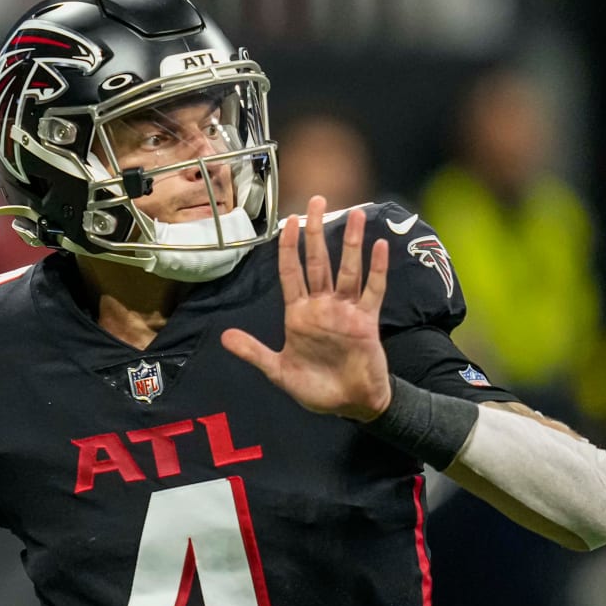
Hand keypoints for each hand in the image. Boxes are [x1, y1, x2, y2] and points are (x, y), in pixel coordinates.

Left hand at [221, 195, 392, 421]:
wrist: (349, 404)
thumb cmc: (315, 387)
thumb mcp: (278, 371)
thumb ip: (254, 352)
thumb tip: (224, 337)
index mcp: (299, 315)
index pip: (291, 273)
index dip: (289, 248)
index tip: (289, 221)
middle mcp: (322, 307)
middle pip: (318, 262)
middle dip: (317, 232)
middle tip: (317, 200)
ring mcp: (346, 312)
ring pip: (347, 269)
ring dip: (351, 243)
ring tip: (356, 214)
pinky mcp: (366, 321)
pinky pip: (372, 290)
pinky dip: (377, 270)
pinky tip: (380, 247)